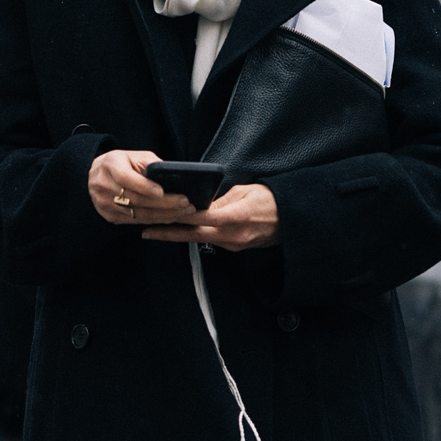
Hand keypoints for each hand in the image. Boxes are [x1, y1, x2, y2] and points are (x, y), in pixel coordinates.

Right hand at [88, 149, 198, 228]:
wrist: (94, 176)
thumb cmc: (121, 164)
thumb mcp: (134, 156)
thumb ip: (151, 164)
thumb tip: (173, 177)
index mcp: (110, 165)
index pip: (126, 178)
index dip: (144, 186)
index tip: (162, 191)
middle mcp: (104, 186)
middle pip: (136, 199)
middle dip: (164, 203)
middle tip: (185, 203)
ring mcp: (105, 204)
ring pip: (138, 214)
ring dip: (164, 214)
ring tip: (184, 211)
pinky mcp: (110, 217)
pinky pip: (136, 221)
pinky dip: (156, 220)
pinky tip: (171, 216)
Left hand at [143, 182, 280, 250]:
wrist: (293, 220)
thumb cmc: (272, 201)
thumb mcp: (246, 191)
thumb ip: (221, 199)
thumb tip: (202, 202)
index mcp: (235, 217)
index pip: (202, 217)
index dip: (181, 217)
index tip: (162, 215)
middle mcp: (232, 236)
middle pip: (194, 235)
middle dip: (169, 234)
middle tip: (147, 231)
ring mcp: (234, 245)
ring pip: (201, 240)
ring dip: (181, 235)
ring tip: (159, 230)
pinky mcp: (236, 248)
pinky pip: (212, 242)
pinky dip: (197, 236)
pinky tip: (185, 231)